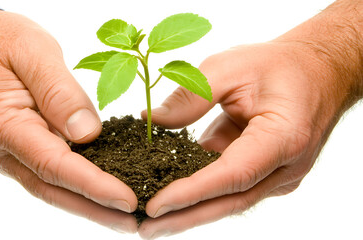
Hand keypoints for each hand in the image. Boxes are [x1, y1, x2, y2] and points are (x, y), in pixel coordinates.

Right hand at [0, 10, 137, 232]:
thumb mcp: (32, 51)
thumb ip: (58, 92)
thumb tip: (88, 134)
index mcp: (2, 124)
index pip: (53, 164)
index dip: (92, 186)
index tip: (125, 200)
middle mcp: (2, 148)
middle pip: (52, 189)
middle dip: (94, 210)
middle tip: (131, 223)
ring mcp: (8, 152)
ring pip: (51, 187)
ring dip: (86, 206)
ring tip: (122, 217)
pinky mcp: (19, 149)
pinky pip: (49, 173)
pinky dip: (75, 187)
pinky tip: (99, 193)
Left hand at [138, 23, 361, 238]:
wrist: (317, 72)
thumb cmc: (278, 66)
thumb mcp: (231, 66)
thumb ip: (192, 95)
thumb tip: (152, 120)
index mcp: (284, 138)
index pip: (233, 175)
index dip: (192, 193)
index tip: (156, 206)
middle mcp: (285, 166)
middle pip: (230, 201)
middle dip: (185, 217)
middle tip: (146, 228)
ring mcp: (279, 175)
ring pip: (229, 199)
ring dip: (190, 210)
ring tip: (152, 221)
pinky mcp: (267, 174)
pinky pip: (230, 188)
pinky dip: (202, 192)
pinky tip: (173, 196)